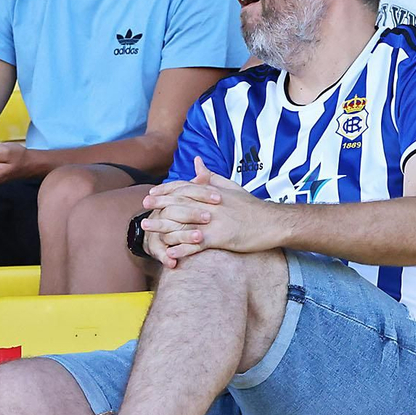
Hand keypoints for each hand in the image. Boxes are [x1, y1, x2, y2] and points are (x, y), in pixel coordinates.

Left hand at [140, 157, 278, 262]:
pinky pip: (197, 244)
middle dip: (159, 205)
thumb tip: (196, 161)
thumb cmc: (252, 206)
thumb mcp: (231, 187)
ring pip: (183, 223)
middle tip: (142, 207)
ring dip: (163, 226)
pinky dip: (182, 249)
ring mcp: (214, 221)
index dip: (165, 190)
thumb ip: (211, 176)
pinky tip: (170, 253)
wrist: (273, 222)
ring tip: (147, 229)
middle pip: (179, 203)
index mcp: (212, 192)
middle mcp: (210, 205)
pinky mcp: (221, 238)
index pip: (183, 188)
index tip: (151, 193)